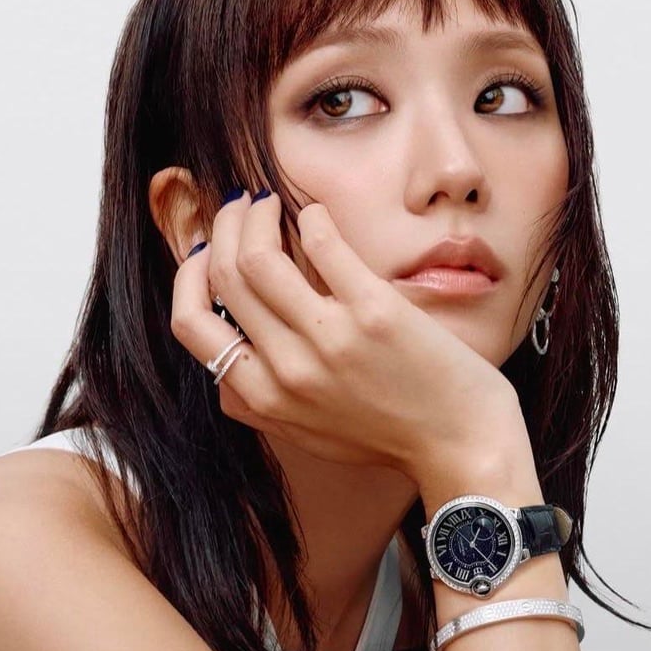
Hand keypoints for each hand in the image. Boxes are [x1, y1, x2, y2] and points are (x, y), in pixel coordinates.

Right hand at [169, 190, 521, 479]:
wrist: (461, 448)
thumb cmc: (388, 436)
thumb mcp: (305, 433)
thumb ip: (261, 401)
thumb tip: (227, 362)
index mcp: (263, 397)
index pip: (190, 324)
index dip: (189, 275)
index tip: (205, 251)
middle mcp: (287, 370)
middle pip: (223, 276)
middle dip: (225, 228)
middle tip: (241, 209)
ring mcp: (329, 340)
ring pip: (258, 256)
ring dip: (257, 214)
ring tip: (270, 203)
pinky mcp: (374, 312)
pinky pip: (322, 243)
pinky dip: (312, 217)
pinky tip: (317, 214)